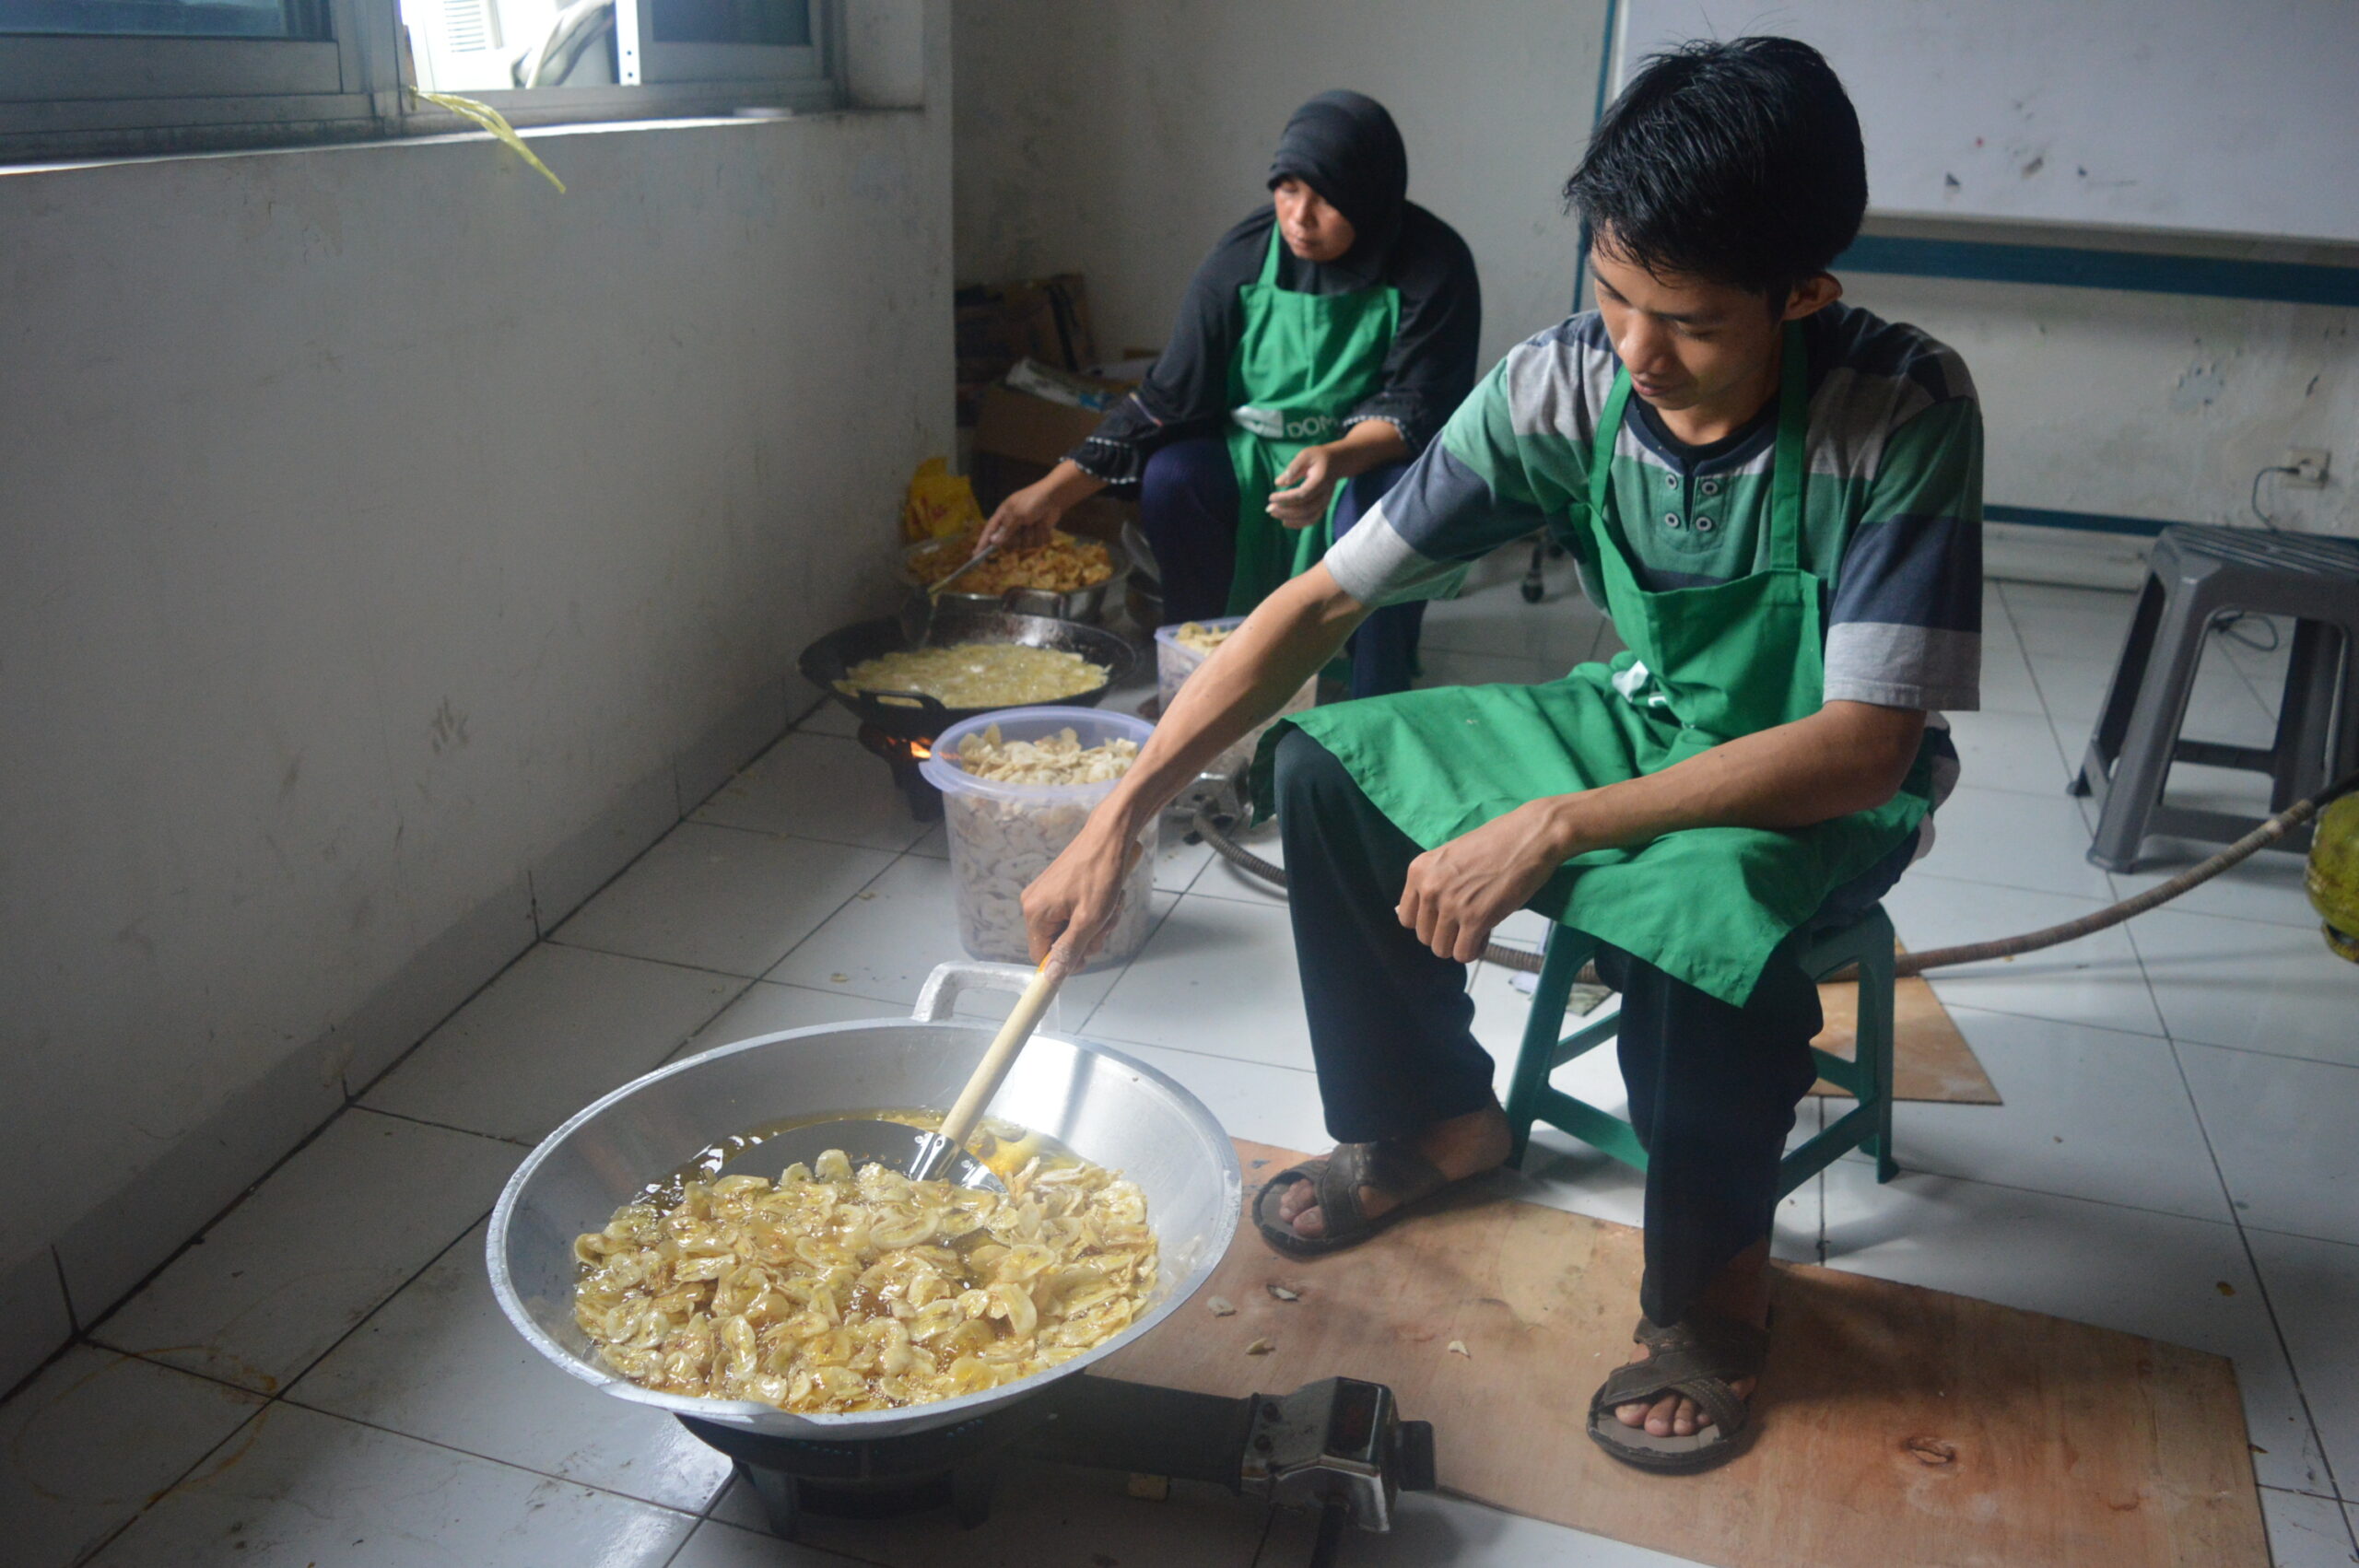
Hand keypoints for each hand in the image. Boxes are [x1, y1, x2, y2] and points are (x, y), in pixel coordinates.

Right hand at [978, 482, 1059, 553]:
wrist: (1055, 496)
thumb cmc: (1033, 500)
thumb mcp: (1017, 514)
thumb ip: (1007, 529)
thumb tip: (994, 542)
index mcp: (1003, 517)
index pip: (989, 533)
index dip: (982, 545)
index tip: (975, 557)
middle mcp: (1012, 526)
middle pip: (1009, 545)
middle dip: (1017, 538)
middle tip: (1023, 526)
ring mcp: (1026, 531)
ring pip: (1025, 546)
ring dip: (1032, 535)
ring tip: (1036, 522)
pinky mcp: (1038, 535)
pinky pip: (1038, 544)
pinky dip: (1042, 535)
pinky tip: (1044, 525)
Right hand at [1021, 819, 1145, 964]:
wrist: (1110, 835)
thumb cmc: (1101, 874)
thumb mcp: (1089, 919)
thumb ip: (1069, 950)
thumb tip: (1051, 977)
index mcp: (1035, 913)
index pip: (1040, 956)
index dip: (1065, 961)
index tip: (1089, 953)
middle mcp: (1033, 903)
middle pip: (1057, 942)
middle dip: (1086, 938)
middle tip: (1106, 923)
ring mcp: (1045, 894)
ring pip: (1069, 928)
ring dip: (1094, 924)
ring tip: (1110, 906)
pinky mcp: (1056, 887)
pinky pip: (1071, 912)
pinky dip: (1091, 911)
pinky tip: (1106, 897)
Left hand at [1266, 445, 1339, 529]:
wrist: (1336, 463)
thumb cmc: (1318, 457)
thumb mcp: (1306, 455)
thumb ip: (1293, 468)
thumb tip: (1278, 483)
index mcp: (1320, 481)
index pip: (1303, 494)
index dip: (1286, 498)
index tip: (1271, 497)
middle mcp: (1324, 494)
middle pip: (1305, 508)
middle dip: (1285, 510)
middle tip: (1269, 508)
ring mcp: (1325, 502)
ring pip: (1309, 517)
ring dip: (1290, 518)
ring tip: (1274, 513)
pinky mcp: (1322, 507)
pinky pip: (1312, 520)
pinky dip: (1298, 524)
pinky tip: (1285, 521)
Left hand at [1396, 801, 1577, 962]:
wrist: (1529, 836)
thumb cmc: (1495, 843)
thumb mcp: (1449, 858)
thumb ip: (1432, 884)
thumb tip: (1416, 915)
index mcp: (1419, 871)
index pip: (1406, 917)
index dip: (1428, 921)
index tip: (1446, 916)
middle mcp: (1429, 888)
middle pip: (1424, 936)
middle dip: (1445, 934)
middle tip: (1466, 922)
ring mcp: (1451, 905)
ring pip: (1441, 949)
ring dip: (1459, 944)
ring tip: (1477, 928)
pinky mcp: (1476, 919)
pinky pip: (1463, 954)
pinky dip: (1474, 950)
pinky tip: (1485, 934)